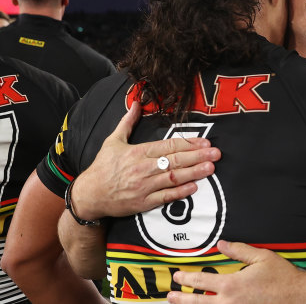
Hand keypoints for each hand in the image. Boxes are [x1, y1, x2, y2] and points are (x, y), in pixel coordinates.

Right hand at [72, 102, 220, 219]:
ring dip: (194, 173)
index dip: (188, 144)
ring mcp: (144, 187)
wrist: (89, 195)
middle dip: (198, 156)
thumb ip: (127, 122)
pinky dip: (180, 193)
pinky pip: (165, 197)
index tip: (204, 142)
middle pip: (175, 161)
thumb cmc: (102, 167)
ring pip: (173, 178)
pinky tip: (194, 187)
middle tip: (216, 153)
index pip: (168, 146)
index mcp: (138, 152)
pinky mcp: (143, 203)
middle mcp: (143, 169)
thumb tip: (136, 103)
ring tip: (210, 168)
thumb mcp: (112, 141)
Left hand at [167, 241, 305, 303]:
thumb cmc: (282, 277)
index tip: (177, 277)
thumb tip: (221, 245)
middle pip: (199, 302)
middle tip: (170, 296)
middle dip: (182, 299)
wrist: (300, 297)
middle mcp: (230, 302)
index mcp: (232, 284)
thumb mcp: (261, 257)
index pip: (202, 281)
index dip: (186, 279)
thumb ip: (238, 250)